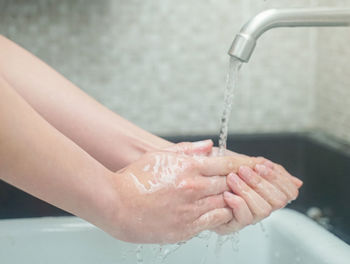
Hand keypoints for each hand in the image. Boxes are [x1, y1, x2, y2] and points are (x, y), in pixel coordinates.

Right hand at [105, 141, 261, 243]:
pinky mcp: (186, 228)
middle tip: (244, 183)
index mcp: (188, 168)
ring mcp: (191, 209)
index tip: (249, 166)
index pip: (226, 165)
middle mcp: (193, 188)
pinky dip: (220, 215)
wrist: (115, 204)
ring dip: (230, 199)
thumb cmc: (134, 179)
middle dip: (238, 182)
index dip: (241, 165)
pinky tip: (217, 211)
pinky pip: (214, 222)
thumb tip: (209, 145)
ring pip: (225, 203)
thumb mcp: (159, 156)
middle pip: (229, 184)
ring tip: (229, 196)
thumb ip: (187, 150)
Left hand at [212, 149, 302, 234]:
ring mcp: (247, 216)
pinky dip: (238, 204)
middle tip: (244, 169)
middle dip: (262, 182)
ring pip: (263, 210)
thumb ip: (268, 169)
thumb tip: (297, 182)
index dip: (279, 178)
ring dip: (248, 190)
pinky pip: (243, 218)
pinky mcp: (231, 225)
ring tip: (232, 178)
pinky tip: (228, 194)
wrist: (195, 176)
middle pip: (278, 201)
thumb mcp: (243, 161)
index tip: (262, 165)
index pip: (289, 192)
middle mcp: (260, 206)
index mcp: (267, 192)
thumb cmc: (218, 167)